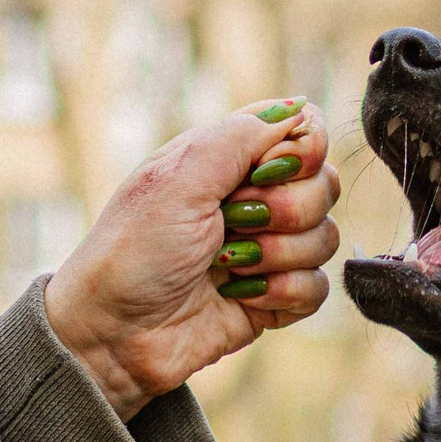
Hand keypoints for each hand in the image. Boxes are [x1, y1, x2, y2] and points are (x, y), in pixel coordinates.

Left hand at [42, 101, 340, 418]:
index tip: (259, 175)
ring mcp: (268, 248)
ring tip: (226, 268)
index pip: (305, 131)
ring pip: (326, 238)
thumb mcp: (180, 176)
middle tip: (232, 225)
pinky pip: (319, 287)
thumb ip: (243, 134)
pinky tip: (240, 298)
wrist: (114, 334)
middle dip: (286, 211)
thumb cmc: (134, 250)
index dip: (300, 153)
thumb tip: (301, 107)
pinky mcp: (275, 297)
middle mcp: (255, 197)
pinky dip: (283, 294)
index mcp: (230, 157)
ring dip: (278, 256)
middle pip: (326, 185)